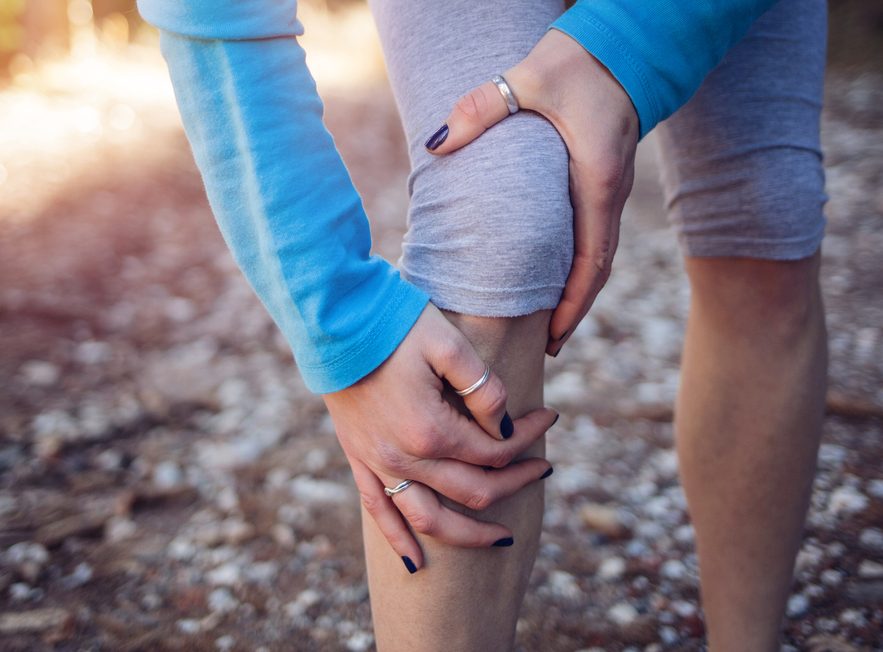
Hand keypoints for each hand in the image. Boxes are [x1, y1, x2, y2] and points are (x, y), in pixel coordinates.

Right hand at [323, 304, 556, 570]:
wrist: (333, 317)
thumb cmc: (394, 323)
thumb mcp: (449, 343)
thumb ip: (483, 388)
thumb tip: (505, 427)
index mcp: (432, 431)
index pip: (494, 451)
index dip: (529, 438)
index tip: (550, 416)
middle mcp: (404, 458)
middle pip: (473, 492)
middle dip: (516, 483)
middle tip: (544, 469)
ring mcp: (378, 463)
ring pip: (429, 521)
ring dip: (468, 535)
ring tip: (501, 539)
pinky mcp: (358, 458)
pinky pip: (380, 512)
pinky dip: (400, 541)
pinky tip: (415, 564)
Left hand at [426, 30, 638, 355]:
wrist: (623, 42)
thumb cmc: (579, 61)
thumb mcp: (528, 78)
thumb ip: (481, 107)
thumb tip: (436, 142)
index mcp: (598, 180)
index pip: (592, 258)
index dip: (574, 302)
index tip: (555, 337)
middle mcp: (611, 192)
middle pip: (598, 269)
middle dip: (575, 311)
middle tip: (548, 349)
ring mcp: (611, 188)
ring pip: (599, 254)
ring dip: (578, 291)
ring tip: (550, 327)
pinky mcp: (603, 178)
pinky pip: (595, 233)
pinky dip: (580, 263)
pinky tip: (557, 278)